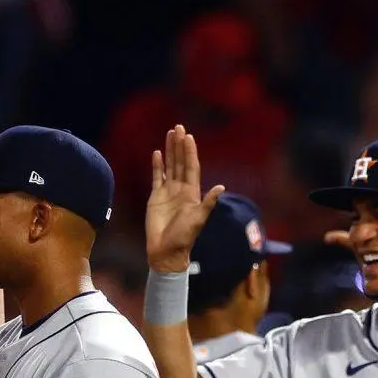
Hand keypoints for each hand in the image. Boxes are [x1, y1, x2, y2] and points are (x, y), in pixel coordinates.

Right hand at [147, 124, 222, 274]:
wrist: (167, 250)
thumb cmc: (185, 237)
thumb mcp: (199, 219)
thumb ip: (208, 203)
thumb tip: (221, 187)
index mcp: (192, 193)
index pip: (192, 167)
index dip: (190, 151)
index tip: (188, 136)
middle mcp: (181, 189)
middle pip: (180, 162)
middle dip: (179, 145)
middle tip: (178, 127)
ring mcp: (168, 192)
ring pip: (170, 166)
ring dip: (170, 150)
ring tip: (169, 134)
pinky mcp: (156, 197)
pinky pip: (157, 177)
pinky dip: (157, 165)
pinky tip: (157, 153)